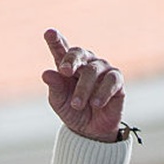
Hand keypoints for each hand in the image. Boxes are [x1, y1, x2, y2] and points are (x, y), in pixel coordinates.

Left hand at [41, 28, 125, 142]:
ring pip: (93, 70)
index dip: (55, 40)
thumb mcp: (59, 102)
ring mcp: (102, 70)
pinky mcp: (117, 81)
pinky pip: (111, 80)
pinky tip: (95, 103)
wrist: (90, 130)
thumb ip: (55, 87)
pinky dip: (102, 92)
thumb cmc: (73, 111)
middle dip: (71, 60)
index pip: (61, 49)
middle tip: (64, 71)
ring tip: (77, 104)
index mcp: (68, 66)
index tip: (49, 33)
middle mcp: (86, 63)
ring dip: (84, 88)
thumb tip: (46, 74)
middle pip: (78, 53)